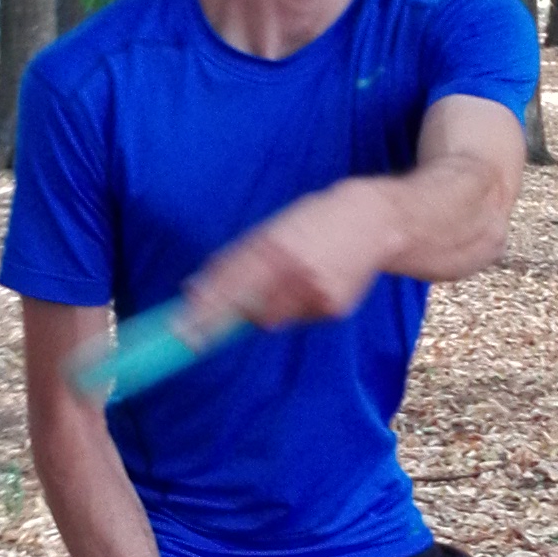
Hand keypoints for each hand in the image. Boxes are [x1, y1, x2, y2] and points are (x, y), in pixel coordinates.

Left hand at [189, 178, 394, 336]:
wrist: (376, 222)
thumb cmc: (315, 220)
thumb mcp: (272, 228)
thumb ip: (234, 259)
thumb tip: (194, 289)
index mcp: (276, 246)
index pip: (231, 285)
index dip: (205, 311)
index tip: (181, 332)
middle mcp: (295, 272)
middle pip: (246, 311)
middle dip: (219, 323)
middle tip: (195, 336)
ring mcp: (316, 294)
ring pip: (270, 319)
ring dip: (261, 310)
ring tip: (282, 283)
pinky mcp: (334, 309)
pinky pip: (296, 319)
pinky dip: (291, 308)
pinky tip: (308, 285)